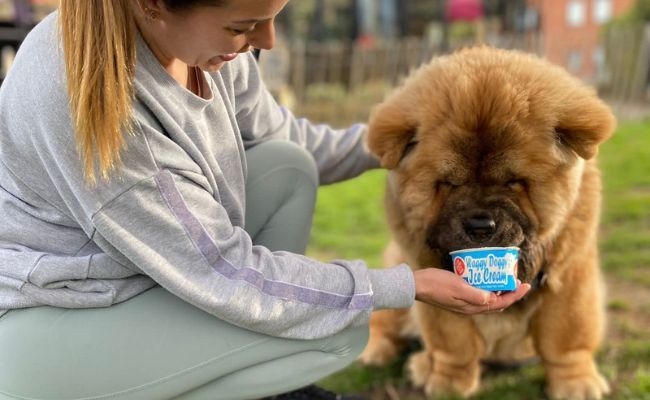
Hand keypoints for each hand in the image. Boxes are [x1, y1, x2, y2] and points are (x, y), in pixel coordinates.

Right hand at [413, 268, 530, 313]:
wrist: (417, 286)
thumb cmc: (436, 284)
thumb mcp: (457, 287)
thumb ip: (475, 295)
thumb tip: (493, 299)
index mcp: (472, 307)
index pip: (500, 303)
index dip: (515, 295)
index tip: (525, 285)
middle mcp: (471, 307)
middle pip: (497, 303)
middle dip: (510, 293)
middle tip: (517, 280)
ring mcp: (465, 303)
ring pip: (489, 299)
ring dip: (499, 290)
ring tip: (505, 278)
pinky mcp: (459, 297)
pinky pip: (479, 294)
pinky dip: (488, 288)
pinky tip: (486, 277)